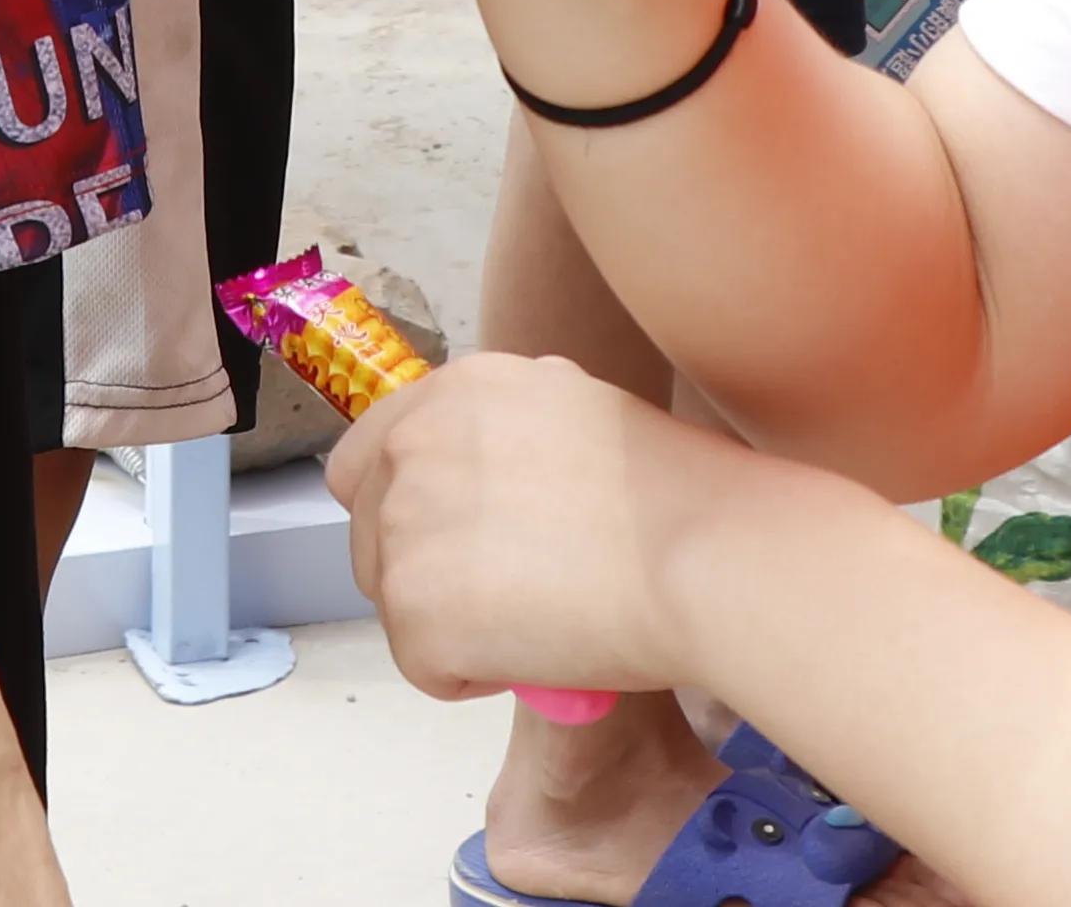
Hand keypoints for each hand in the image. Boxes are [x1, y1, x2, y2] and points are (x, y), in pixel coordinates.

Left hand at [331, 352, 746, 706]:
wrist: (704, 555)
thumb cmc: (674, 495)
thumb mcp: (575, 411)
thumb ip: (506, 433)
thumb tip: (490, 475)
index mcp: (453, 391)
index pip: (366, 460)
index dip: (405, 511)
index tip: (454, 546)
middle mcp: (411, 447)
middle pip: (369, 538)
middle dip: (426, 575)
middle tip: (509, 598)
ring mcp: (403, 529)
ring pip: (398, 606)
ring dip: (456, 627)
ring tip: (542, 622)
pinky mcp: (413, 613)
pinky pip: (426, 668)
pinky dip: (474, 679)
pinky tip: (541, 656)